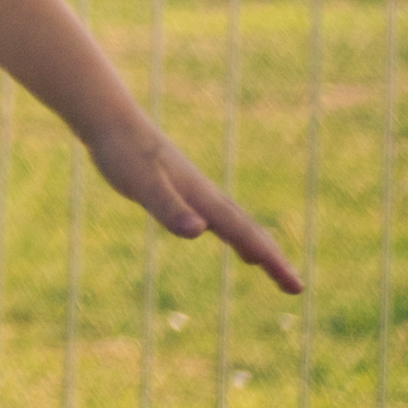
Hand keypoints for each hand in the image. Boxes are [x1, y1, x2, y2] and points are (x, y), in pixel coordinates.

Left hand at [88, 114, 303, 293]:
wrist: (109, 119)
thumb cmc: (123, 152)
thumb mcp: (142, 183)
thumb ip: (168, 207)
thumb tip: (200, 231)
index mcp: (203, 197)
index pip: (246, 234)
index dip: (272, 261)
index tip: (298, 287)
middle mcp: (204, 194)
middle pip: (248, 230)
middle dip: (273, 258)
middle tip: (296, 287)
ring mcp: (192, 190)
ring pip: (231, 222)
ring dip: (253, 244)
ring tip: (267, 265)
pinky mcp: (175, 187)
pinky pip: (209, 213)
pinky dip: (221, 227)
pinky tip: (214, 230)